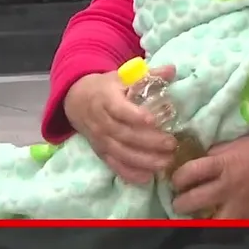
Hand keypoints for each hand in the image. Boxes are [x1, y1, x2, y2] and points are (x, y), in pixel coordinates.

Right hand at [62, 67, 176, 184]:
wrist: (77, 100)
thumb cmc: (107, 87)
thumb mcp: (123, 76)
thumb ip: (148, 75)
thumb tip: (172, 69)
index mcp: (106, 99)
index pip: (119, 109)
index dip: (135, 115)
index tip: (153, 120)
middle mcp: (101, 121)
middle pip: (124, 134)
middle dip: (148, 141)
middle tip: (171, 144)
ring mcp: (100, 139)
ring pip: (120, 153)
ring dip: (144, 160)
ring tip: (166, 162)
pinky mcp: (101, 152)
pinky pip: (114, 165)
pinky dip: (130, 173)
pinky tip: (147, 178)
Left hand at [170, 136, 248, 218]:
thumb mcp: (234, 145)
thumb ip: (214, 154)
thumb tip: (195, 161)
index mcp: (223, 165)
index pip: (189, 173)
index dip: (177, 178)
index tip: (177, 180)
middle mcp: (227, 187)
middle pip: (192, 200)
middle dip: (180, 202)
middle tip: (180, 201)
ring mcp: (237, 206)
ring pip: (207, 221)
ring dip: (197, 219)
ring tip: (195, 216)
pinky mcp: (247, 219)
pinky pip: (226, 228)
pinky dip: (217, 225)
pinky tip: (214, 221)